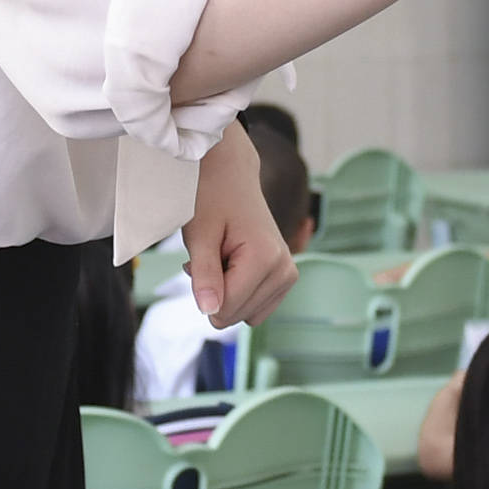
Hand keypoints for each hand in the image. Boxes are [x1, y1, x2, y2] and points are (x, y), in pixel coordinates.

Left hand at [187, 122, 294, 331]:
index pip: (225, 308)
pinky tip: (233, 264)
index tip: (202, 256)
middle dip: (215, 291)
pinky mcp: (286, 277)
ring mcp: (288, 274)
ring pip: (245, 314)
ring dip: (226, 292)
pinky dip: (239, 292)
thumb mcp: (199, 235)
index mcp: (266, 258)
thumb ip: (205, 275)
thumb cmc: (211, 198)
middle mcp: (285, 270)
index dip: (203, 290)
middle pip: (235, 314)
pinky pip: (256, 308)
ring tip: (222, 256)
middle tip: (212, 253)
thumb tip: (210, 312)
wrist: (231, 174)